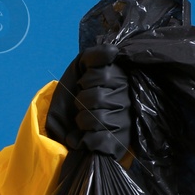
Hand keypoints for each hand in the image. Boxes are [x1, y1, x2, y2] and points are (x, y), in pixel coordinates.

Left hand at [45, 44, 130, 158]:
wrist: (67, 127)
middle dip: (82, 102)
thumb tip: (113, 51)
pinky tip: (84, 137)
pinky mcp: (120, 143)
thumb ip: (95, 56)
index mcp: (122, 82)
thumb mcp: (82, 68)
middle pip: (97, 98)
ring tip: (84, 122)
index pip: (104, 75)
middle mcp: (128, 101)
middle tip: (85, 105)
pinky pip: (99, 139)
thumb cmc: (78, 94)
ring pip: (96, 118)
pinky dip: (85, 140)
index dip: (87, 80)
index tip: (86, 84)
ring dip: (81, 120)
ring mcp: (125, 123)